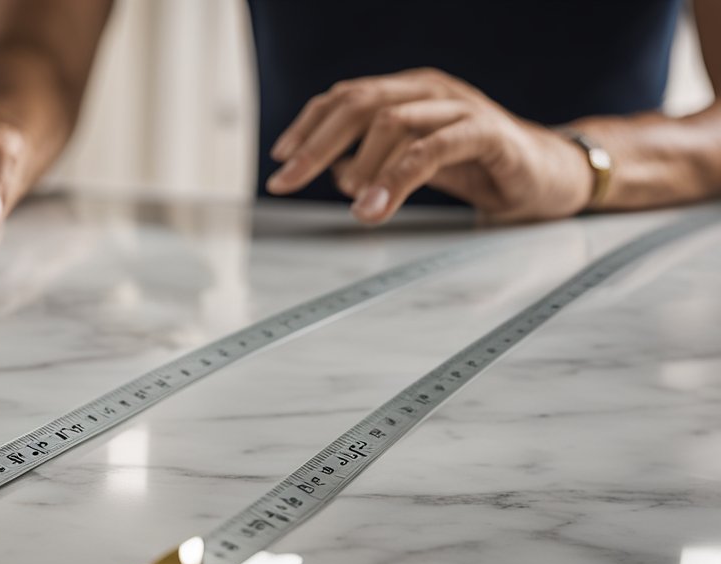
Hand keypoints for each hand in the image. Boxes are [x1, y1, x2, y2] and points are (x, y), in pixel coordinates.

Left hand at [266, 68, 594, 224]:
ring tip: (349, 203)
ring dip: (358, 164)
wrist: (552, 175)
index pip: (345, 99)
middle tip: (288, 181)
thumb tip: (334, 173)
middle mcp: (429, 91)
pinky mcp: (486, 132)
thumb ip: (376, 163)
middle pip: (358, 103)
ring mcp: (458, 107)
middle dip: (315, 144)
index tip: (280, 163)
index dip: (307, 128)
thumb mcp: (416, 165)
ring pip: (390, 120)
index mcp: (408, 93)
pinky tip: (376, 205)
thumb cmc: (482, 167)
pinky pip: (433, 147)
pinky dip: (396, 177)